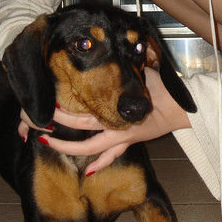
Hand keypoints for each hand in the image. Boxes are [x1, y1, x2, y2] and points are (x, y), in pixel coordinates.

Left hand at [18, 68, 191, 175]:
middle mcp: (116, 128)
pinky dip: (99, 164)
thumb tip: (122, 50)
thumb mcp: (145, 74)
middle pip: (81, 129)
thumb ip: (128, 69)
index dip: (63, 116)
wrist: (184, 109)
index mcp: (117, 113)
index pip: (83, 118)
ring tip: (48, 144)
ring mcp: (122, 137)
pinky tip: (88, 171)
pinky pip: (112, 155)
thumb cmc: (166, 91)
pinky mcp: (130, 140)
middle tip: (37, 123)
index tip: (47, 108)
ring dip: (69, 148)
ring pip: (91, 148)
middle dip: (57, 126)